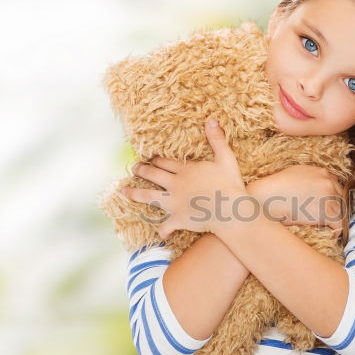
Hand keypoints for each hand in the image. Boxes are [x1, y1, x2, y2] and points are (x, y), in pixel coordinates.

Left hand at [119, 118, 249, 239]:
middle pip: (153, 175)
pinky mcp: (178, 219)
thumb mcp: (225, 158)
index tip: (148, 158)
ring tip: (124, 192)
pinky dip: (162, 230)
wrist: (229, 208)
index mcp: (185, 170)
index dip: (155, 159)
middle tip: (133, 169)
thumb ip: (217, 139)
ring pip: (149, 197)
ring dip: (135, 194)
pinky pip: (165, 226)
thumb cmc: (230, 184)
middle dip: (142, 171)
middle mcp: (175, 184)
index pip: (165, 162)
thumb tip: (212, 120)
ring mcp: (173, 202)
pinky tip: (159, 234)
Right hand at [248, 165, 346, 232]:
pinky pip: (339, 224)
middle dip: (333, 207)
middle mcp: (328, 182)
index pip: (335, 185)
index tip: (326, 206)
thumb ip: (309, 178)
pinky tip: (331, 234)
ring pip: (341, 211)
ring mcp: (329, 197)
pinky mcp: (327, 212)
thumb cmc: (275, 189)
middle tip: (325, 218)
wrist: (268, 198)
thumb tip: (312, 188)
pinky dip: (337, 231)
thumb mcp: (295, 174)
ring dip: (334, 219)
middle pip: (340, 198)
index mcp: (321, 172)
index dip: (331, 197)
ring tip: (327, 227)